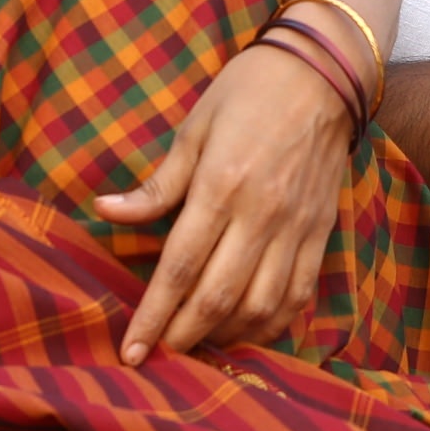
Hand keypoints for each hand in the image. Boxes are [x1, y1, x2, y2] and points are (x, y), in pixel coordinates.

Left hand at [99, 38, 355, 363]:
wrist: (324, 73)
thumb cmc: (248, 93)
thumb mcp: (193, 129)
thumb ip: (157, 185)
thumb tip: (106, 210)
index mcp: (221, 187)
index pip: (179, 268)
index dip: (152, 315)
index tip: (131, 349)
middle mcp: (261, 215)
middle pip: (217, 297)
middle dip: (183, 336)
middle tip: (158, 356)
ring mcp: (296, 227)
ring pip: (261, 306)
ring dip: (227, 336)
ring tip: (199, 345)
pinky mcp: (321, 232)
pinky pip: (299, 294)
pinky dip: (272, 323)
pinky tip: (248, 331)